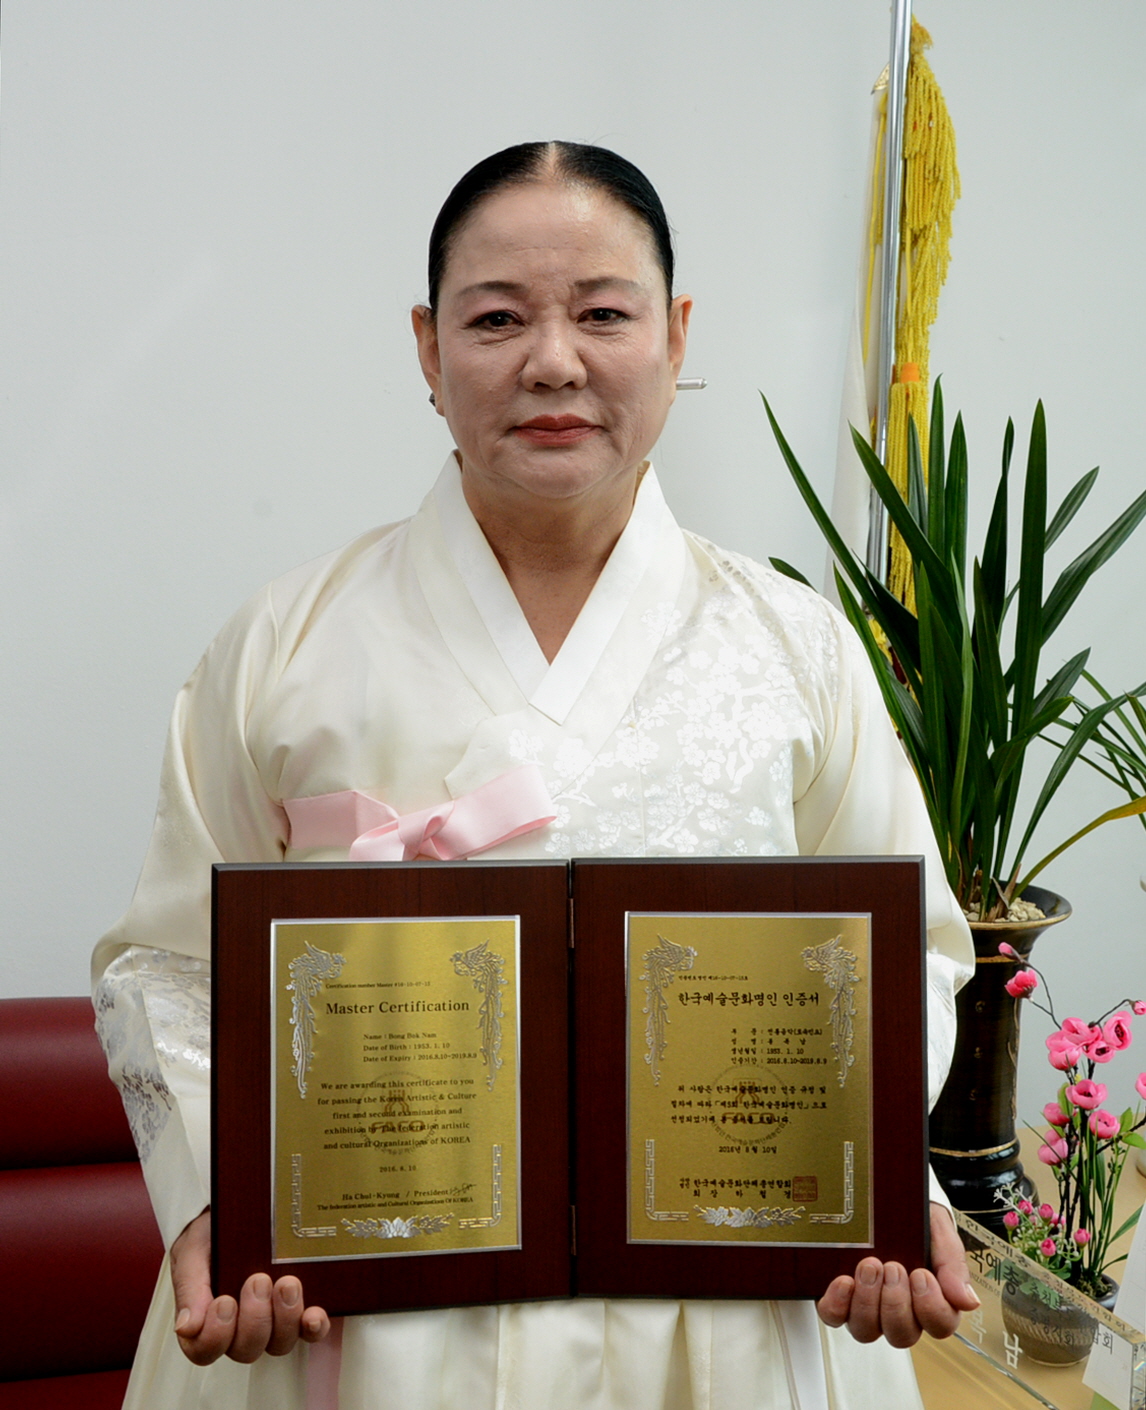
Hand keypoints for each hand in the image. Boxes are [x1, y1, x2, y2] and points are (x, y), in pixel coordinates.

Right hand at [170, 1209, 330, 1364]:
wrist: (241, 1207)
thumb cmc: (212, 1234)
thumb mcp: (194, 1250)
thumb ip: (190, 1287)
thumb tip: (186, 1328)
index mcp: (208, 1319)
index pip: (205, 1350)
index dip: (215, 1335)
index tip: (224, 1302)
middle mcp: (240, 1328)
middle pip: (246, 1349)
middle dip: (254, 1318)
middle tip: (258, 1280)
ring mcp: (272, 1321)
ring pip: (278, 1343)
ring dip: (284, 1319)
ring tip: (287, 1283)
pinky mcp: (299, 1310)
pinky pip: (310, 1331)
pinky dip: (313, 1327)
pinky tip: (314, 1313)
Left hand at [816, 1202, 979, 1347]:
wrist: (889, 1199)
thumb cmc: (919, 1222)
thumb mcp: (940, 1233)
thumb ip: (953, 1265)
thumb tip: (968, 1302)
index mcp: (932, 1302)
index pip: (939, 1325)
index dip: (931, 1307)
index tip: (921, 1274)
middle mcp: (901, 1313)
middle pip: (902, 1334)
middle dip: (896, 1302)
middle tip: (892, 1266)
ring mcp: (870, 1309)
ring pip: (867, 1330)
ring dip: (868, 1301)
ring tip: (869, 1266)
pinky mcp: (842, 1300)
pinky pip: (835, 1316)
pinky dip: (837, 1304)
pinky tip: (843, 1282)